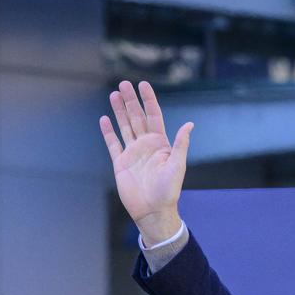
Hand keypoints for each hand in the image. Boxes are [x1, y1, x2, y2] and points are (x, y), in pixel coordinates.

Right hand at [99, 80, 193, 244]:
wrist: (153, 210)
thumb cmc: (169, 190)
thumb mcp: (177, 165)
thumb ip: (181, 144)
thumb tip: (190, 124)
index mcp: (161, 144)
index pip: (154, 116)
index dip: (149, 100)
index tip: (143, 85)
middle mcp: (146, 145)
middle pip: (137, 117)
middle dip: (131, 101)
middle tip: (124, 84)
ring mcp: (132, 153)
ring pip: (125, 126)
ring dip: (119, 111)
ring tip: (114, 94)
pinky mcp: (120, 162)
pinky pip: (113, 143)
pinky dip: (108, 132)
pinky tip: (104, 119)